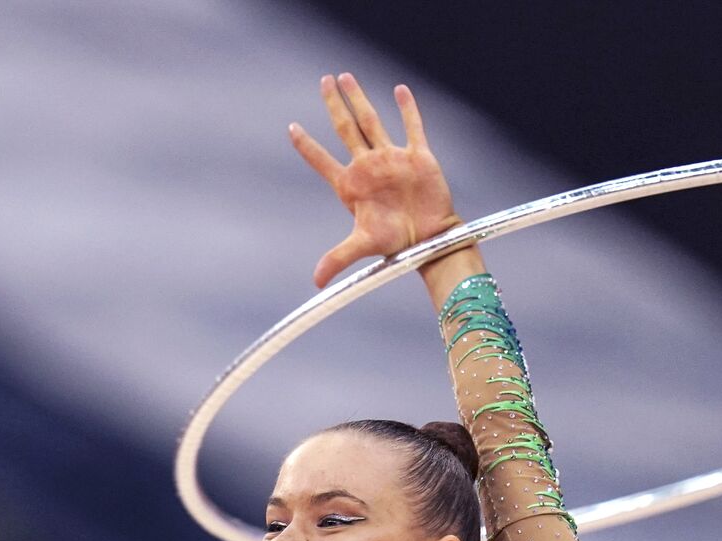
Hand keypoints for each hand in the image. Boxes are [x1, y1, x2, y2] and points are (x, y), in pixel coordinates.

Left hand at [290, 73, 461, 287]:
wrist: (430, 241)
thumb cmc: (397, 244)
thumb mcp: (363, 246)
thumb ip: (337, 258)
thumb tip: (316, 282)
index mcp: (351, 185)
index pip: (322, 160)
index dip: (306, 146)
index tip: (291, 128)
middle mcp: (368, 167)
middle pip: (346, 128)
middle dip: (334, 104)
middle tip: (324, 81)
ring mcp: (392, 159)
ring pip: (372, 121)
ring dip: (359, 99)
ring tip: (346, 77)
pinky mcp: (417, 157)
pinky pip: (412, 127)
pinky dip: (407, 109)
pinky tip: (400, 90)